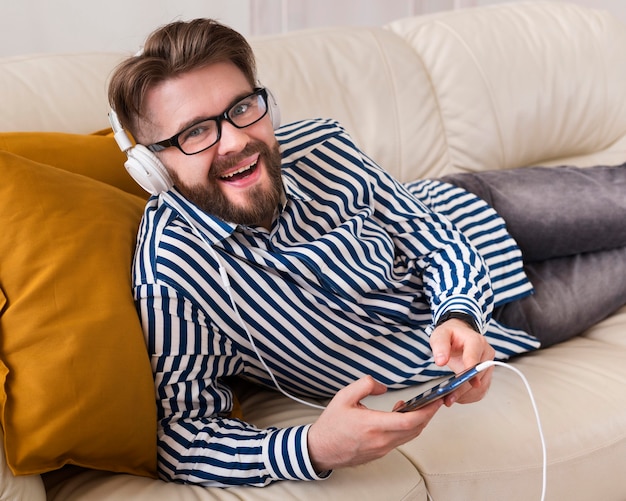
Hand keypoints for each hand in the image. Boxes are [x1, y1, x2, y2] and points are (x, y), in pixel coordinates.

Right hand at [307, 376, 442, 472]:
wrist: (321, 449)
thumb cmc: (331, 425)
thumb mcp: (344, 396)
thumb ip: (365, 385)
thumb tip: (383, 386)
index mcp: (372, 425)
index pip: (408, 421)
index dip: (426, 411)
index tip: (435, 401)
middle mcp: (380, 440)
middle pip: (415, 429)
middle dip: (428, 414)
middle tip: (435, 401)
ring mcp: (381, 448)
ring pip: (409, 436)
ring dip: (419, 422)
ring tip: (420, 406)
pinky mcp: (380, 452)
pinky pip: (400, 440)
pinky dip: (408, 428)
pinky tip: (403, 416)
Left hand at [429, 319, 494, 405]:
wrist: (459, 334)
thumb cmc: (451, 334)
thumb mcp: (440, 334)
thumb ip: (439, 345)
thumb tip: (441, 360)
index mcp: (475, 341)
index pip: (474, 358)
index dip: (469, 372)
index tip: (462, 382)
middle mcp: (486, 353)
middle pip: (477, 376)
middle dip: (462, 389)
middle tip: (448, 398)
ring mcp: (488, 365)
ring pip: (482, 387)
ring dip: (467, 395)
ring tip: (451, 398)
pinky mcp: (487, 374)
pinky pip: (482, 390)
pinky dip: (470, 396)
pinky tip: (459, 396)